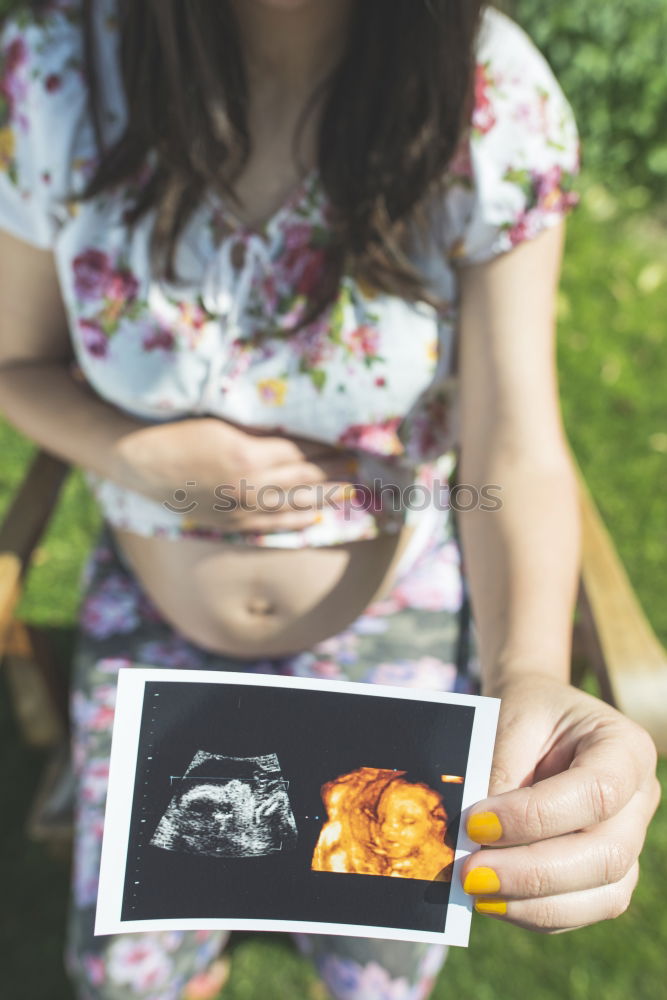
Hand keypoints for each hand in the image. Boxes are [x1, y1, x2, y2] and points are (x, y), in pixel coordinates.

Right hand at [115, 415, 358, 532]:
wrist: (142, 461)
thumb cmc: (180, 430)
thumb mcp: (222, 422)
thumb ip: (259, 429)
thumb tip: (296, 428)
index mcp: (247, 453)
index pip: (300, 450)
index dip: (327, 446)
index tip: (349, 441)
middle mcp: (249, 484)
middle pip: (304, 477)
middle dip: (335, 470)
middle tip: (362, 465)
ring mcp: (241, 507)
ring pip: (294, 503)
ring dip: (326, 495)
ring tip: (351, 488)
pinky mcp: (232, 522)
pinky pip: (273, 525)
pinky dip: (298, 521)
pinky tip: (317, 516)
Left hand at [460, 673, 660, 932]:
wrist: (537, 719)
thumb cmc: (525, 713)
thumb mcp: (511, 722)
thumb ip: (500, 773)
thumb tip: (473, 839)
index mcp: (625, 748)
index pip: (595, 793)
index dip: (535, 818)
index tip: (476, 823)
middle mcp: (639, 799)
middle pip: (605, 855)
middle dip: (532, 872)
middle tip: (469, 873)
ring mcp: (630, 841)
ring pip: (602, 895)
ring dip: (533, 903)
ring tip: (475, 891)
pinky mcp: (608, 875)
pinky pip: (582, 909)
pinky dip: (534, 912)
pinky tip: (492, 900)